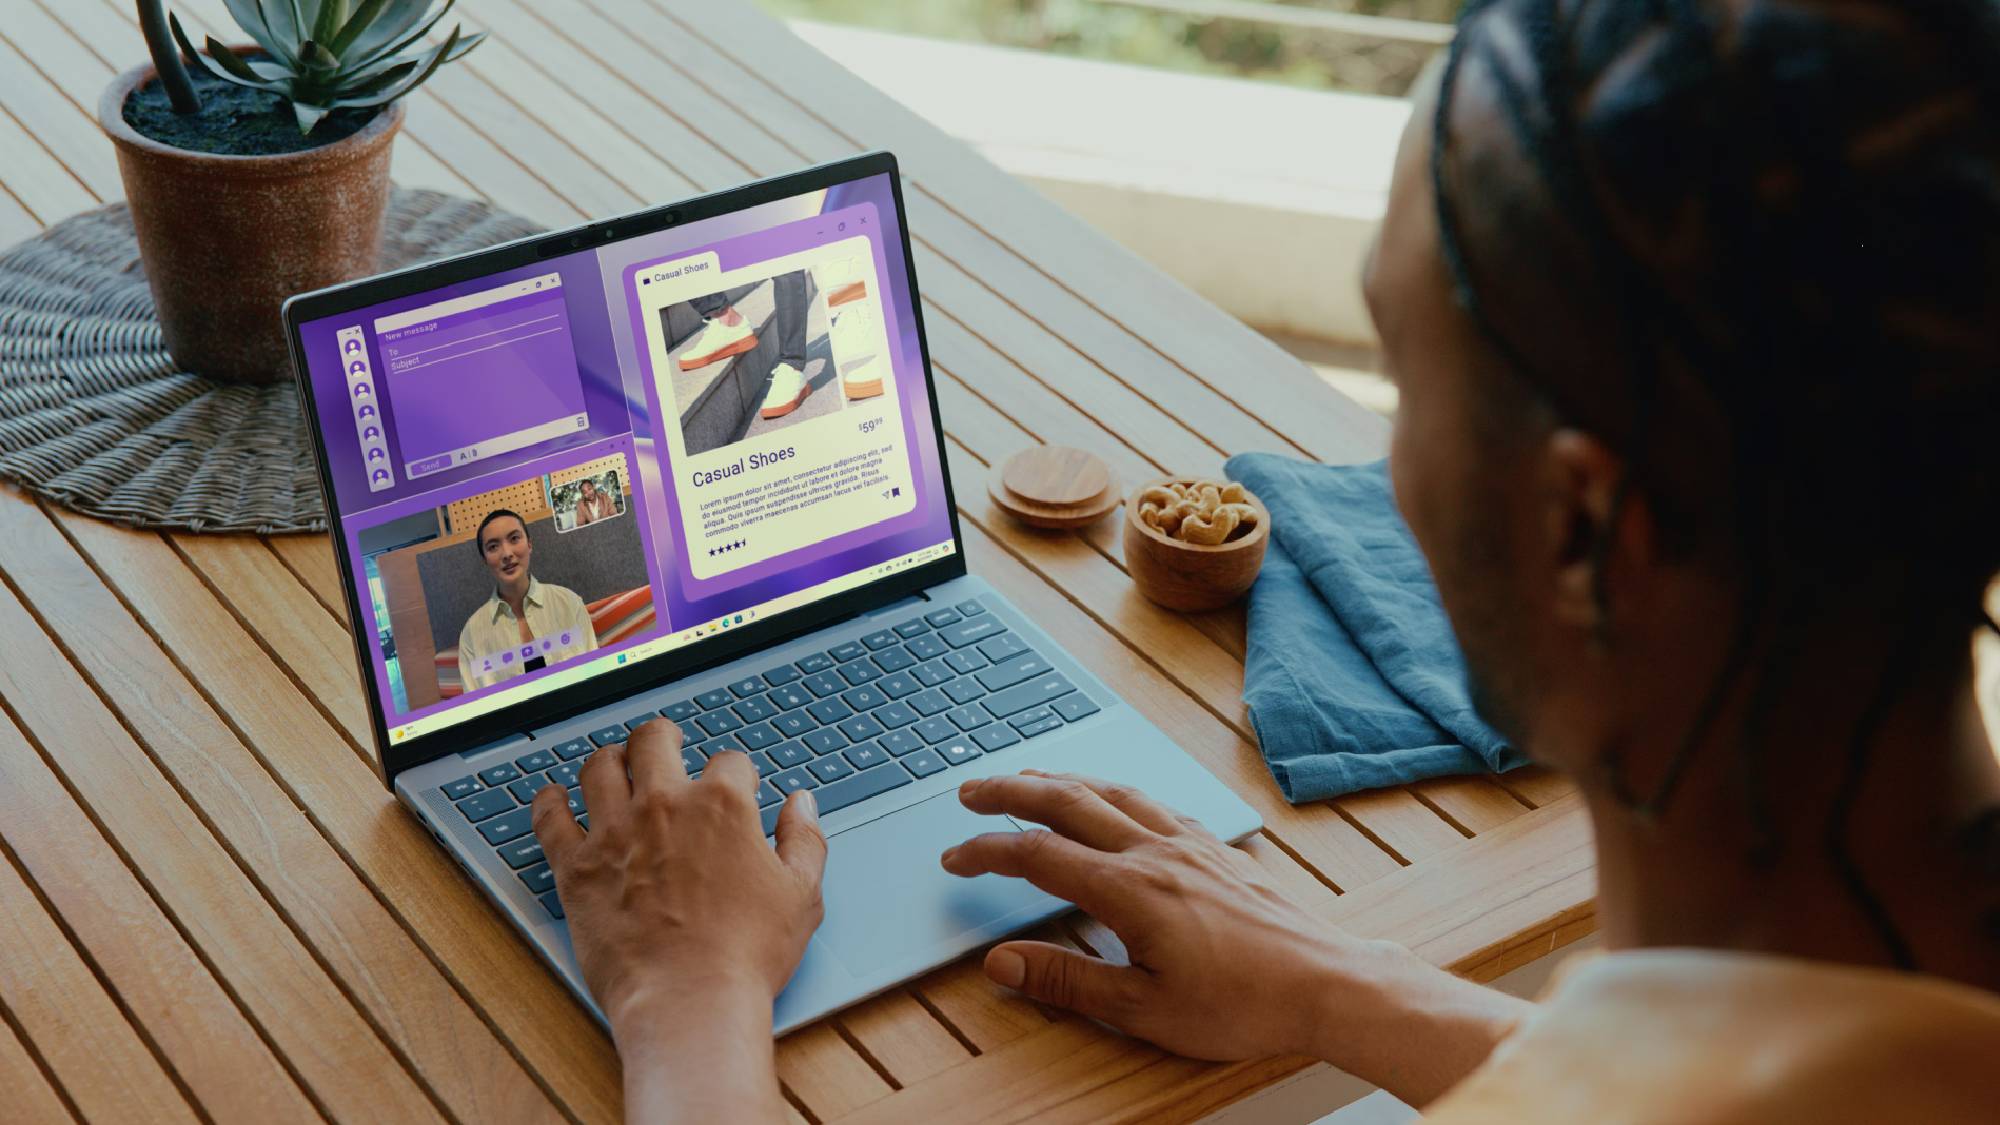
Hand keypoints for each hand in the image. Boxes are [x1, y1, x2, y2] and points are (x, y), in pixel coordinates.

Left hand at [533, 720, 825, 1119]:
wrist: (689, 1001)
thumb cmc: (747, 955)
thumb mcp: (801, 895)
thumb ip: (804, 840)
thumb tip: (800, 804)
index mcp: (722, 806)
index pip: (730, 762)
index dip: (737, 774)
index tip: (736, 788)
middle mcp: (664, 805)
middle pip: (655, 741)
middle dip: (663, 737)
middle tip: (665, 743)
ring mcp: (615, 833)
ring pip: (600, 767)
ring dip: (610, 759)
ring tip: (614, 762)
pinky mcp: (576, 868)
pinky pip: (550, 818)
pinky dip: (550, 802)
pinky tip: (555, 797)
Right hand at [941, 772, 1529, 1102]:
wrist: (1327, 983)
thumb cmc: (1243, 1005)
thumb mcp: (1144, 1010)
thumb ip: (1067, 980)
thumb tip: (1001, 963)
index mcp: (1130, 890)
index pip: (1039, 856)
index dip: (988, 851)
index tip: (954, 856)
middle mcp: (1156, 852)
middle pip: (1068, 801)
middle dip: (1012, 791)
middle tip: (970, 790)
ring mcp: (1191, 844)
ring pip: (1112, 791)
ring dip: (1062, 779)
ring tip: (1030, 778)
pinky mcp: (1218, 849)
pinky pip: (1154, 802)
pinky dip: (1116, 791)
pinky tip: (1115, 799)